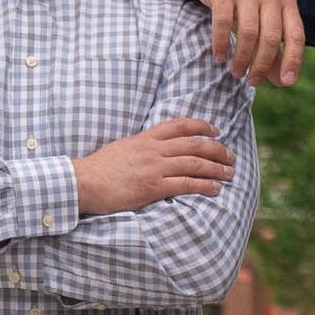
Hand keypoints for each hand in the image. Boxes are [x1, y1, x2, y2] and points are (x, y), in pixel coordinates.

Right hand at [73, 118, 234, 215]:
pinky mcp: (153, 187)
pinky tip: (215, 189)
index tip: (215, 131)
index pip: (179, 125)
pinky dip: (204, 185)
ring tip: (229, 173)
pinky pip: (185, 184)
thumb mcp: (122, 148)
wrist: (83, 182)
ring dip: (216, 168)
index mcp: (145, 138)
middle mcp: (153, 150)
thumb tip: (153, 149)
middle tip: (230, 156)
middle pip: (194, 144)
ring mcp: (154, 168)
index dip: (202, 126)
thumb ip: (141, 147)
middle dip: (216, 150)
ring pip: (194, 164)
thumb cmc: (98, 169)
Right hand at [195, 0, 305, 85]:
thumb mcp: (266, 19)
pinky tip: (219, 58)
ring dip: (241, 59)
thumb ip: (275, 49)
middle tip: (252, 81)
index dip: (293, 60)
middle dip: (262, 65)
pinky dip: (221, 44)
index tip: (286, 83)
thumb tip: (283, 81)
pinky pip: (222, 23)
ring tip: (236, 73)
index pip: (296, 35)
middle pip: (271, 38)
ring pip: (248, 33)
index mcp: (286, 1)